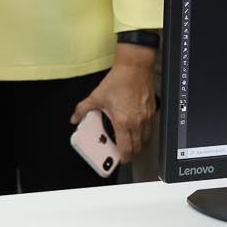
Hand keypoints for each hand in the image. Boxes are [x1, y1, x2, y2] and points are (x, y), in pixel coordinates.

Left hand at [72, 43, 157, 161]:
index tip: (119, 158)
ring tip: (131, 144)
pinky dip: (145, 134)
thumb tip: (74, 118)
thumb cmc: (118, 80)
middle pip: (138, 148)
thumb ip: (83, 109)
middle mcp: (137, 122)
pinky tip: (138, 131)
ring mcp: (146, 118)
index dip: (123, 157)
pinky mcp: (152, 112)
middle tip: (124, 153)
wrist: (135, 68)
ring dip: (139, 145)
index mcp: (123, 121)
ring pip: (146, 140)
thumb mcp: (96, 96)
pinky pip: (151, 129)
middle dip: (131, 153)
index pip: (126, 148)